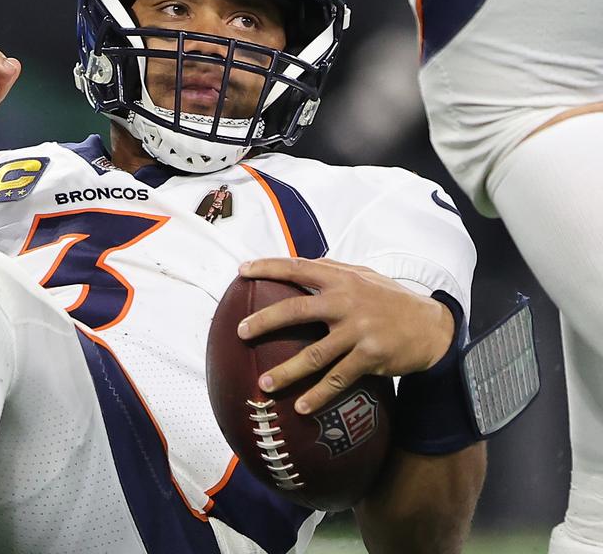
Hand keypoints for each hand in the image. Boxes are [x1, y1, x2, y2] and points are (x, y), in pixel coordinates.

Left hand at [235, 257, 453, 414]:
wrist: (432, 328)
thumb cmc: (390, 300)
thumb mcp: (365, 276)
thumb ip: (332, 271)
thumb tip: (296, 265)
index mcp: (342, 279)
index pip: (298, 267)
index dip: (268, 267)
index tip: (242, 270)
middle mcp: (347, 302)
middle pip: (296, 310)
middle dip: (264, 322)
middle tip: (240, 332)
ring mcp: (358, 332)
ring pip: (314, 355)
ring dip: (286, 371)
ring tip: (263, 383)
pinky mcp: (370, 357)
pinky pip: (338, 379)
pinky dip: (318, 395)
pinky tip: (301, 407)